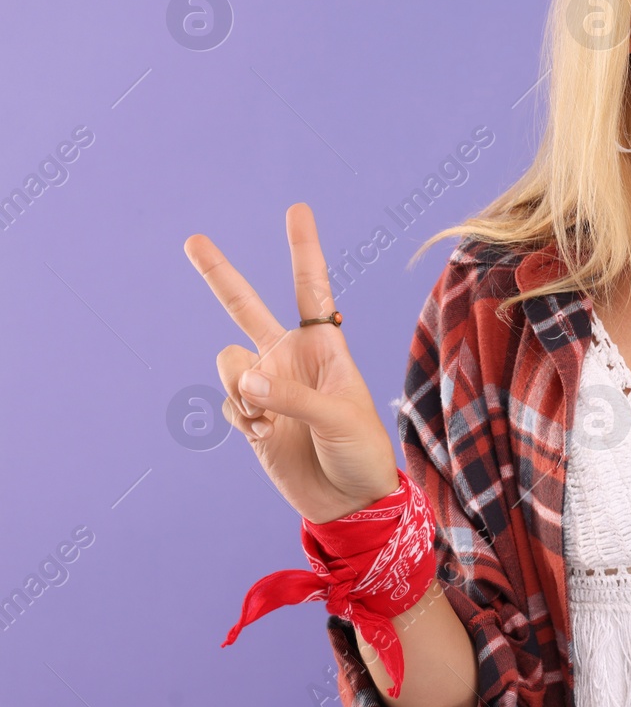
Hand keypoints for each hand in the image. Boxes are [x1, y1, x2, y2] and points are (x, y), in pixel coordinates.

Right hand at [184, 202, 398, 524]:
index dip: (304, 248)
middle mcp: (291, 356)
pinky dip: (243, 417)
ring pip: (229, 362)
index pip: (311, 288)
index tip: (297, 208)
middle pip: (245, 306)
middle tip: (192, 240)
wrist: (348, 498)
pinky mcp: (249, 415)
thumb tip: (247, 380)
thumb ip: (293, 395)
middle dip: (218, 273)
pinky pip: (229, 402)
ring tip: (274, 417)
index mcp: (325, 345)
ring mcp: (267, 384)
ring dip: (244, 388)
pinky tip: (268, 434)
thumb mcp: (340, 417)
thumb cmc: (361, 449)